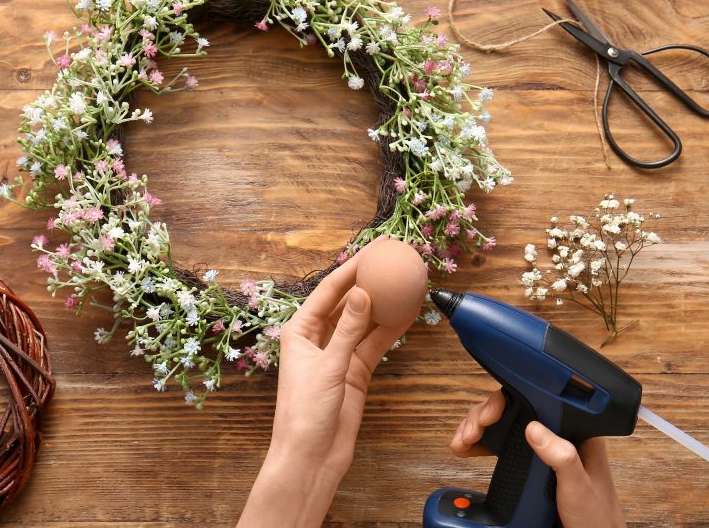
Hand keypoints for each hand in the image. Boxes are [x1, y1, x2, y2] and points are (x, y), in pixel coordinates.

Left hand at [239, 237, 414, 527]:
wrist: (310, 457)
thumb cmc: (304, 414)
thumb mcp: (327, 367)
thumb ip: (348, 330)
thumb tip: (364, 293)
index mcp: (299, 330)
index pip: (329, 291)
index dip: (351, 269)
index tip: (374, 251)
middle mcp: (318, 338)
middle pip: (348, 301)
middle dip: (369, 280)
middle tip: (393, 261)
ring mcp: (338, 354)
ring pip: (365, 321)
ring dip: (384, 304)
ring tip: (406, 282)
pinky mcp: (354, 371)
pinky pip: (375, 343)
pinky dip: (391, 329)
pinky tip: (408, 313)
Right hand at [450, 391, 625, 527]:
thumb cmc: (596, 516)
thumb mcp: (579, 487)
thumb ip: (561, 458)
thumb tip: (534, 428)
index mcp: (574, 430)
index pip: (535, 401)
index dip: (505, 403)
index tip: (488, 416)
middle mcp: (556, 433)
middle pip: (512, 410)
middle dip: (483, 418)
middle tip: (469, 434)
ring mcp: (542, 447)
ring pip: (503, 425)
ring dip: (477, 430)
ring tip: (462, 442)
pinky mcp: (531, 461)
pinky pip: (502, 444)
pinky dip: (481, 444)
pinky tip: (469, 448)